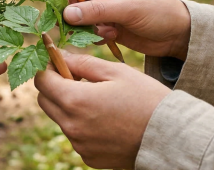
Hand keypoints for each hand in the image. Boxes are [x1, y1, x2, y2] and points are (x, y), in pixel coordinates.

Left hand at [35, 53, 170, 168]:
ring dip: (70, 106)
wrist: (171, 137)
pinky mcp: (89, 157)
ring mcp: (79, 144)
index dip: (48, 68)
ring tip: (98, 100)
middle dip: (55, 87)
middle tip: (78, 79)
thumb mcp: (116, 71)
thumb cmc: (146, 98)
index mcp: (75, 100)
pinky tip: (106, 119)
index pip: (42, 81)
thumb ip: (83, 62)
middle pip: (45, 101)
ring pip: (60, 119)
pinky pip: (76, 136)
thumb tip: (60, 55)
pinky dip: (83, 125)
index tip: (60, 63)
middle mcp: (72, 126)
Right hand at [58, 0, 191, 59]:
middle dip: (71, 15)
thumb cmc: (158, 12)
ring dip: (84, 28)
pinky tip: (112, 36)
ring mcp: (100, 6)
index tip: (60, 14)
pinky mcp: (103, 23)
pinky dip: (93, 35)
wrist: (177, 34)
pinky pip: (85, 29)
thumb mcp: (128, 9)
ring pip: (75, 17)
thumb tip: (66, 14)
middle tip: (74, 30)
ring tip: (106, 32)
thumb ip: (96, 11)